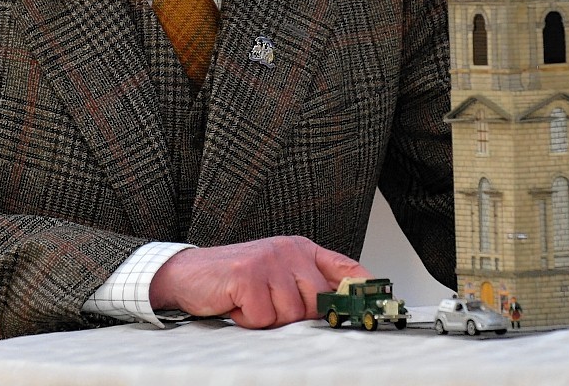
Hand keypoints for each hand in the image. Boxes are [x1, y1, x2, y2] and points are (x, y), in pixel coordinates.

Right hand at [150, 236, 365, 327]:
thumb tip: (340, 309)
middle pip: (317, 301)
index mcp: (299, 249)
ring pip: (291, 314)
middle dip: (294, 315)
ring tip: (250, 303)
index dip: (365, 288)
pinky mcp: (248, 275)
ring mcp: (268, 261)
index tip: (380, 305)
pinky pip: (264, 318)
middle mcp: (288, 251)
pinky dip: (248, 320)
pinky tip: (237, 305)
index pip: (345, 267)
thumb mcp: (276, 275)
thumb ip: (307, 285)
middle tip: (268, 307)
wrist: (188, 273)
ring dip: (268, 319)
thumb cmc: (234, 279)